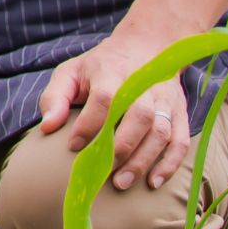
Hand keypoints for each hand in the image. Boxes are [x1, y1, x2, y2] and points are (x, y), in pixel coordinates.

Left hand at [40, 31, 193, 190]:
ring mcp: (164, 100)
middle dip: (120, 148)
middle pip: (138, 116)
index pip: (104, 99)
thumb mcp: (71, 72)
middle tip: (102, 172)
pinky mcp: (179, 113)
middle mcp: (143, 84)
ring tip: (122, 183)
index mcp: (112, 71)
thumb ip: (55, 98)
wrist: (144, 46)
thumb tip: (47, 127)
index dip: (90, 124)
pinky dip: (170, 163)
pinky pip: (180, 141)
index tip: (74, 146)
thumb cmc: (100, 67)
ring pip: (160, 132)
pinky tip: (154, 182)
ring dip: (143, 160)